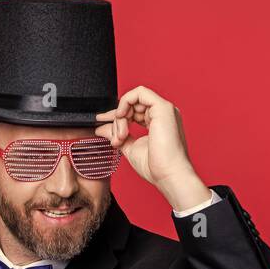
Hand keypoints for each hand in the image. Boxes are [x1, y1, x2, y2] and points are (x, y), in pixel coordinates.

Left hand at [96, 84, 208, 209]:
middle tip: (115, 140)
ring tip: (121, 137)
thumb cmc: (156, 167)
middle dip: (117, 120)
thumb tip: (101, 128)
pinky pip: (140, 93)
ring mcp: (164, 110)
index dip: (116, 115)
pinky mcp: (163, 108)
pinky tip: (121, 116)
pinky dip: (126, 102)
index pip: (133, 111)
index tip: (100, 122)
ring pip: (133, 100)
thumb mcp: (130, 148)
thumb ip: (116, 135)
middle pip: (131, 106)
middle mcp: (161, 114)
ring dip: (120, 116)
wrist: (169, 175)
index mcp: (157, 122)